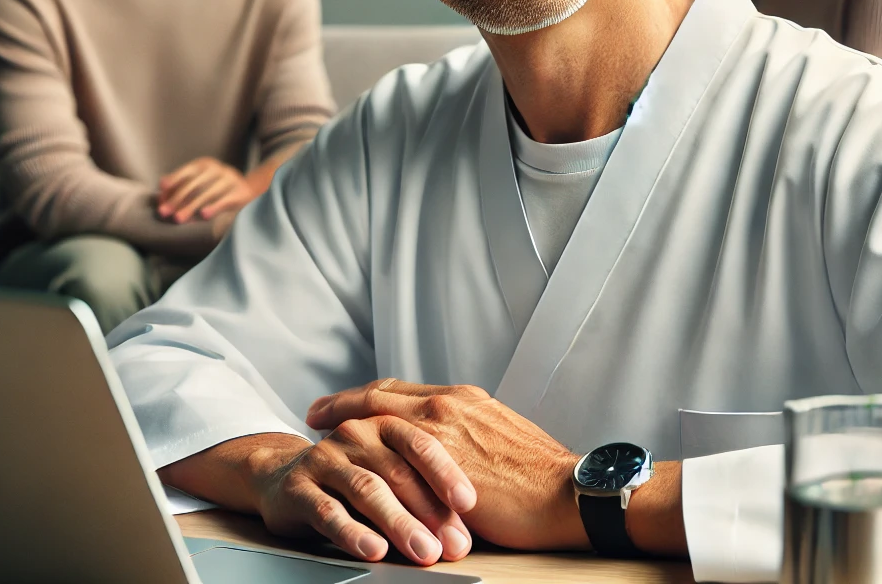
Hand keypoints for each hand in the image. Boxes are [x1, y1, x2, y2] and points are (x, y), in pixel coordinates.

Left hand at [157, 157, 255, 222]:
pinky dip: (214, 207)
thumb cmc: (216, 187)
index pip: (187, 171)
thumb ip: (180, 185)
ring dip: (191, 206)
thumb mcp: (199, 181)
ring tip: (179, 219)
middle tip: (165, 213)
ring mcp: (231, 179)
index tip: (162, 188)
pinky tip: (204, 215)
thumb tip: (162, 189)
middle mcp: (218, 169)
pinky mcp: (241, 192)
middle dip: (177, 199)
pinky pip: (226, 200)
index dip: (174, 179)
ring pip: (208, 193)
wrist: (249, 189)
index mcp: (205, 164)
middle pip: (194, 184)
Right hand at [250, 424, 476, 564]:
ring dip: (399, 523)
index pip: (422, 443)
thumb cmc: (355, 477)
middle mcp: (356, 434)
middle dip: (430, 511)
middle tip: (454, 545)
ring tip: (424, 551)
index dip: (447, 472)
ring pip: (368, 489)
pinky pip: (329, 510)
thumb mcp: (392, 471)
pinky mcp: (299, 487)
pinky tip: (373, 549)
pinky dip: (353, 532)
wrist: (285, 478)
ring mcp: (326, 458)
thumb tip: (468, 520)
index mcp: (385, 422)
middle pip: (399, 470)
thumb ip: (423, 484)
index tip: (470, 503)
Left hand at [307, 379, 586, 550]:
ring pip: (378, 421)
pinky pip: (389, 455)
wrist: (566, 491)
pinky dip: (363, 459)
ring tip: (318, 440)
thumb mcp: (499, 434)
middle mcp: (447, 405)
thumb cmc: (538, 473)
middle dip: (344, 403)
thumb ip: (465, 434)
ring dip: (344, 428)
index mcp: (462, 399)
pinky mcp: (440, 461)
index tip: (346, 402)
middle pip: (381, 397)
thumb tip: (445, 449)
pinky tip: (346, 471)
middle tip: (316, 413)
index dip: (369, 395)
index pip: (402, 391)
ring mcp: (442, 430)